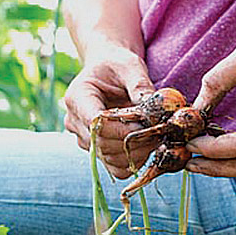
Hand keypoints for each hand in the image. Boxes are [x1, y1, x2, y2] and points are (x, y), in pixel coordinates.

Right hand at [64, 39, 154, 177]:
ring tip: (157, 138)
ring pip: (111, 160)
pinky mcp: (96, 152)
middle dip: (136, 142)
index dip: (124, 129)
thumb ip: (141, 85)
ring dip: (138, 154)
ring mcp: (83, 139)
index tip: (150, 124)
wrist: (109, 73)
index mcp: (77, 98)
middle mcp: (75, 122)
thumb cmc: (118, 66)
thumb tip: (156, 108)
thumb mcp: (130, 66)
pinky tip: (148, 147)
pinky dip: (134, 162)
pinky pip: (116, 168)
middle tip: (161, 133)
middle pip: (103, 145)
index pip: (96, 124)